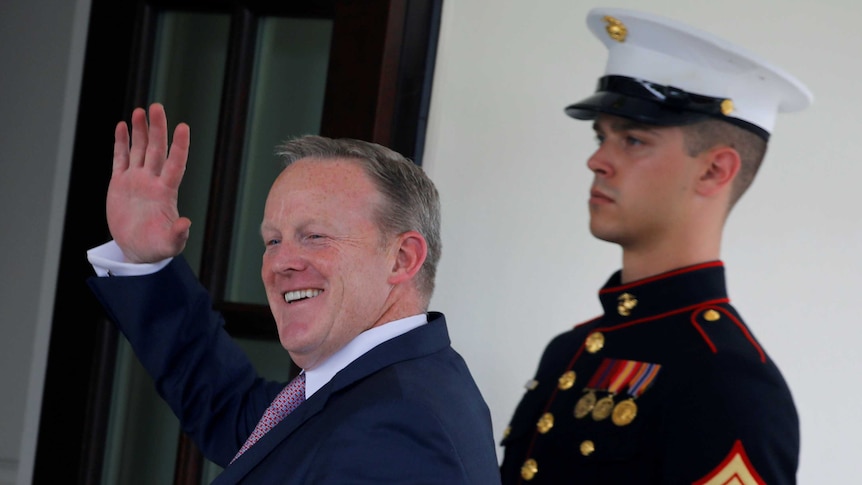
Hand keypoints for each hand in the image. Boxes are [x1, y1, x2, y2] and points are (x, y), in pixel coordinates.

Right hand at [107, 103, 190, 262]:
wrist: (138, 251)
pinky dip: (121, 143)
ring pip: (139, 150)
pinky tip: (122, 126)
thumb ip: (178, 234)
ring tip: (140, 111)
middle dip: (157, 128)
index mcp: (166, 192)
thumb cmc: (157, 248)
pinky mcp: (120, 184)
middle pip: (156, 150)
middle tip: (157, 107)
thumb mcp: (169, 244)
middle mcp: (152, 181)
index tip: (183, 127)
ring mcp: (136, 180)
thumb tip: (186, 223)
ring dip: (140, 130)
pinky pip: (121, 159)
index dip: (179, 146)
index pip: (175, 164)